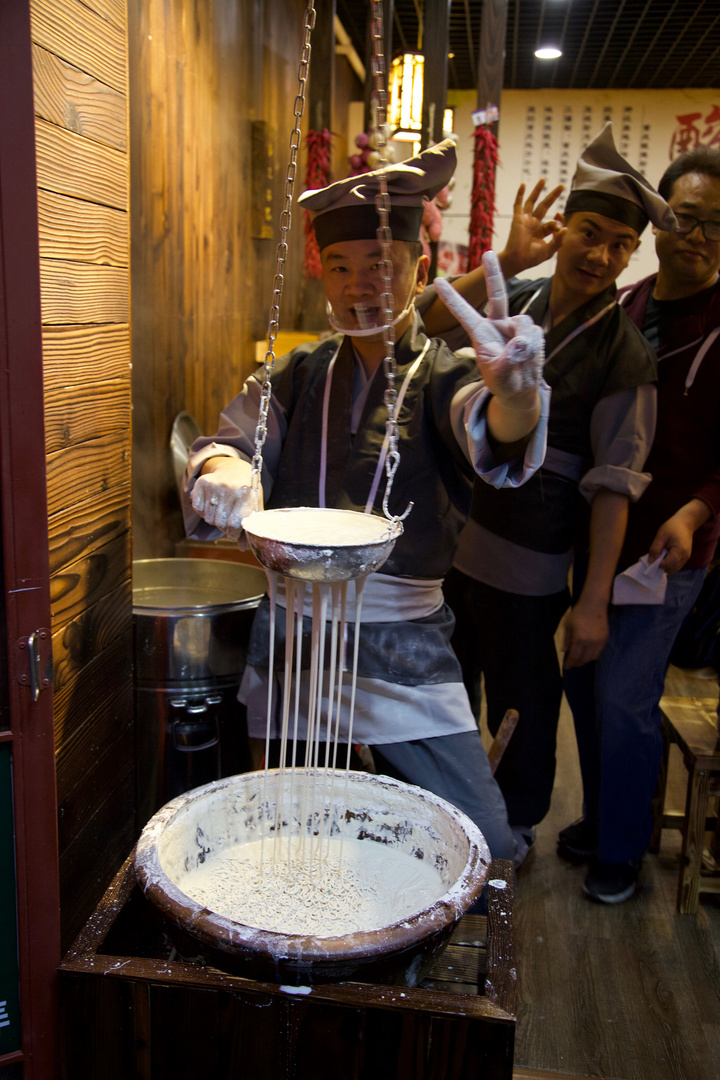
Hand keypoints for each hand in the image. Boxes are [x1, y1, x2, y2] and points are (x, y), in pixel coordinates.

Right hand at [191, 457, 261, 541]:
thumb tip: (242, 548)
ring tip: (221, 511)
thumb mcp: (252, 509)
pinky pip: (197, 508)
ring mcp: (215, 485)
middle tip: (227, 521)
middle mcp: (230, 489)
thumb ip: (248, 528)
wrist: (236, 471)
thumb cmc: (246, 495)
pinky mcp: (202, 482)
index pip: (234, 525)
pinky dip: (202, 511)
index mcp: (246, 496)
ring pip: (208, 518)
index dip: (233, 534)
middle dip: (223, 527)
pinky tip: (211, 505)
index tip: (233, 535)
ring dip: (213, 519)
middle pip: (219, 523)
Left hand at [435, 251, 544, 404]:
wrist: (521, 389)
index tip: (438, 282)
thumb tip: (521, 341)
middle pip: (497, 295)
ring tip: (520, 358)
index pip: (464, 313)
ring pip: (524, 323)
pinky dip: (533, 347)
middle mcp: (497, 324)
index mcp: (480, 333)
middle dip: (494, 273)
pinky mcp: (532, 331)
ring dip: (524, 341)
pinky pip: (535, 334)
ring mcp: (515, 326)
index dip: (452, 298)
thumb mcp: (500, 374)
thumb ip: (509, 359)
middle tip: (488, 252)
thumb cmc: (503, 381)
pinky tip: (529, 356)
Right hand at [500, 179, 565, 276]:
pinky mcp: (518, 219)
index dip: (558, 221)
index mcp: (541, 232)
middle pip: (544, 206)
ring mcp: (525, 220)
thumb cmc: (531, 258)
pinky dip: (520, 194)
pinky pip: (518, 204)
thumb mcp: (549, 250)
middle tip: (562, 186)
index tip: (559, 228)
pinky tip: (523, 184)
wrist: (517, 260)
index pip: (552, 222)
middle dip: (553, 196)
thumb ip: (558, 240)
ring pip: (532, 201)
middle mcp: (533, 224)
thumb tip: (565, 228)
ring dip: (538, 190)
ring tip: (543, 179)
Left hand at [562, 596, 608, 668]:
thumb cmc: (578, 613)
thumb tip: (564, 651)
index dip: (570, 663)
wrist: (594, 604)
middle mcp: (590, 642)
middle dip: (577, 663)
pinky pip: (598, 652)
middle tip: (572, 664)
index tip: (566, 667)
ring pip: (592, 657)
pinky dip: (592, 656)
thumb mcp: (568, 625)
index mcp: (579, 638)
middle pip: (583, 659)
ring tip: (579, 660)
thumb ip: (566, 639)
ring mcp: (599, 641)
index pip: (574, 656)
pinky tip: (587, 654)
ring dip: (585, 661)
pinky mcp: (605, 639)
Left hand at [648, 499, 710, 573]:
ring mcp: (686, 558)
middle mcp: (685, 557)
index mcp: (680, 551)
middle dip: (661, 566)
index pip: (668, 564)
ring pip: (673, 569)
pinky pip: (676, 565)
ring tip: (661, 554)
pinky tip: (665, 555)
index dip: (658, 563)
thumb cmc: (672, 527)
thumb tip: (650, 561)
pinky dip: (669, 563)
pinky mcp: (685, 557)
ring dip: (665, 565)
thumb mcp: (661, 536)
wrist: (685, 523)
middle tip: (656, 556)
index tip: (652, 557)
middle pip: (671, 569)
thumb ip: (655, 549)